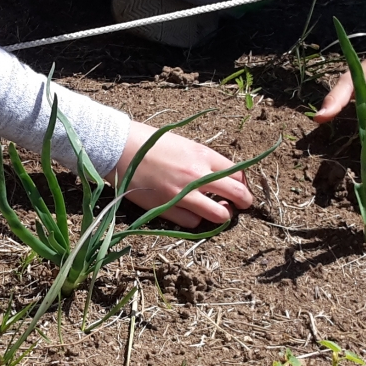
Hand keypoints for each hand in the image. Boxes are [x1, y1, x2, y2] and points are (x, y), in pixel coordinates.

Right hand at [111, 122, 253, 227]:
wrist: (121, 149)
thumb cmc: (152, 143)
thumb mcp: (185, 145)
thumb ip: (205, 161)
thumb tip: (223, 178)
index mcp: (203, 155)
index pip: (238, 174)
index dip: (243, 184)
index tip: (241, 187)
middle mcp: (197, 175)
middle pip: (236, 194)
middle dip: (244, 202)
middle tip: (242, 205)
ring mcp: (182, 194)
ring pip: (218, 214)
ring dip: (222, 214)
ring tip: (219, 211)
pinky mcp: (167, 208)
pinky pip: (192, 222)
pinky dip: (196, 220)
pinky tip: (193, 213)